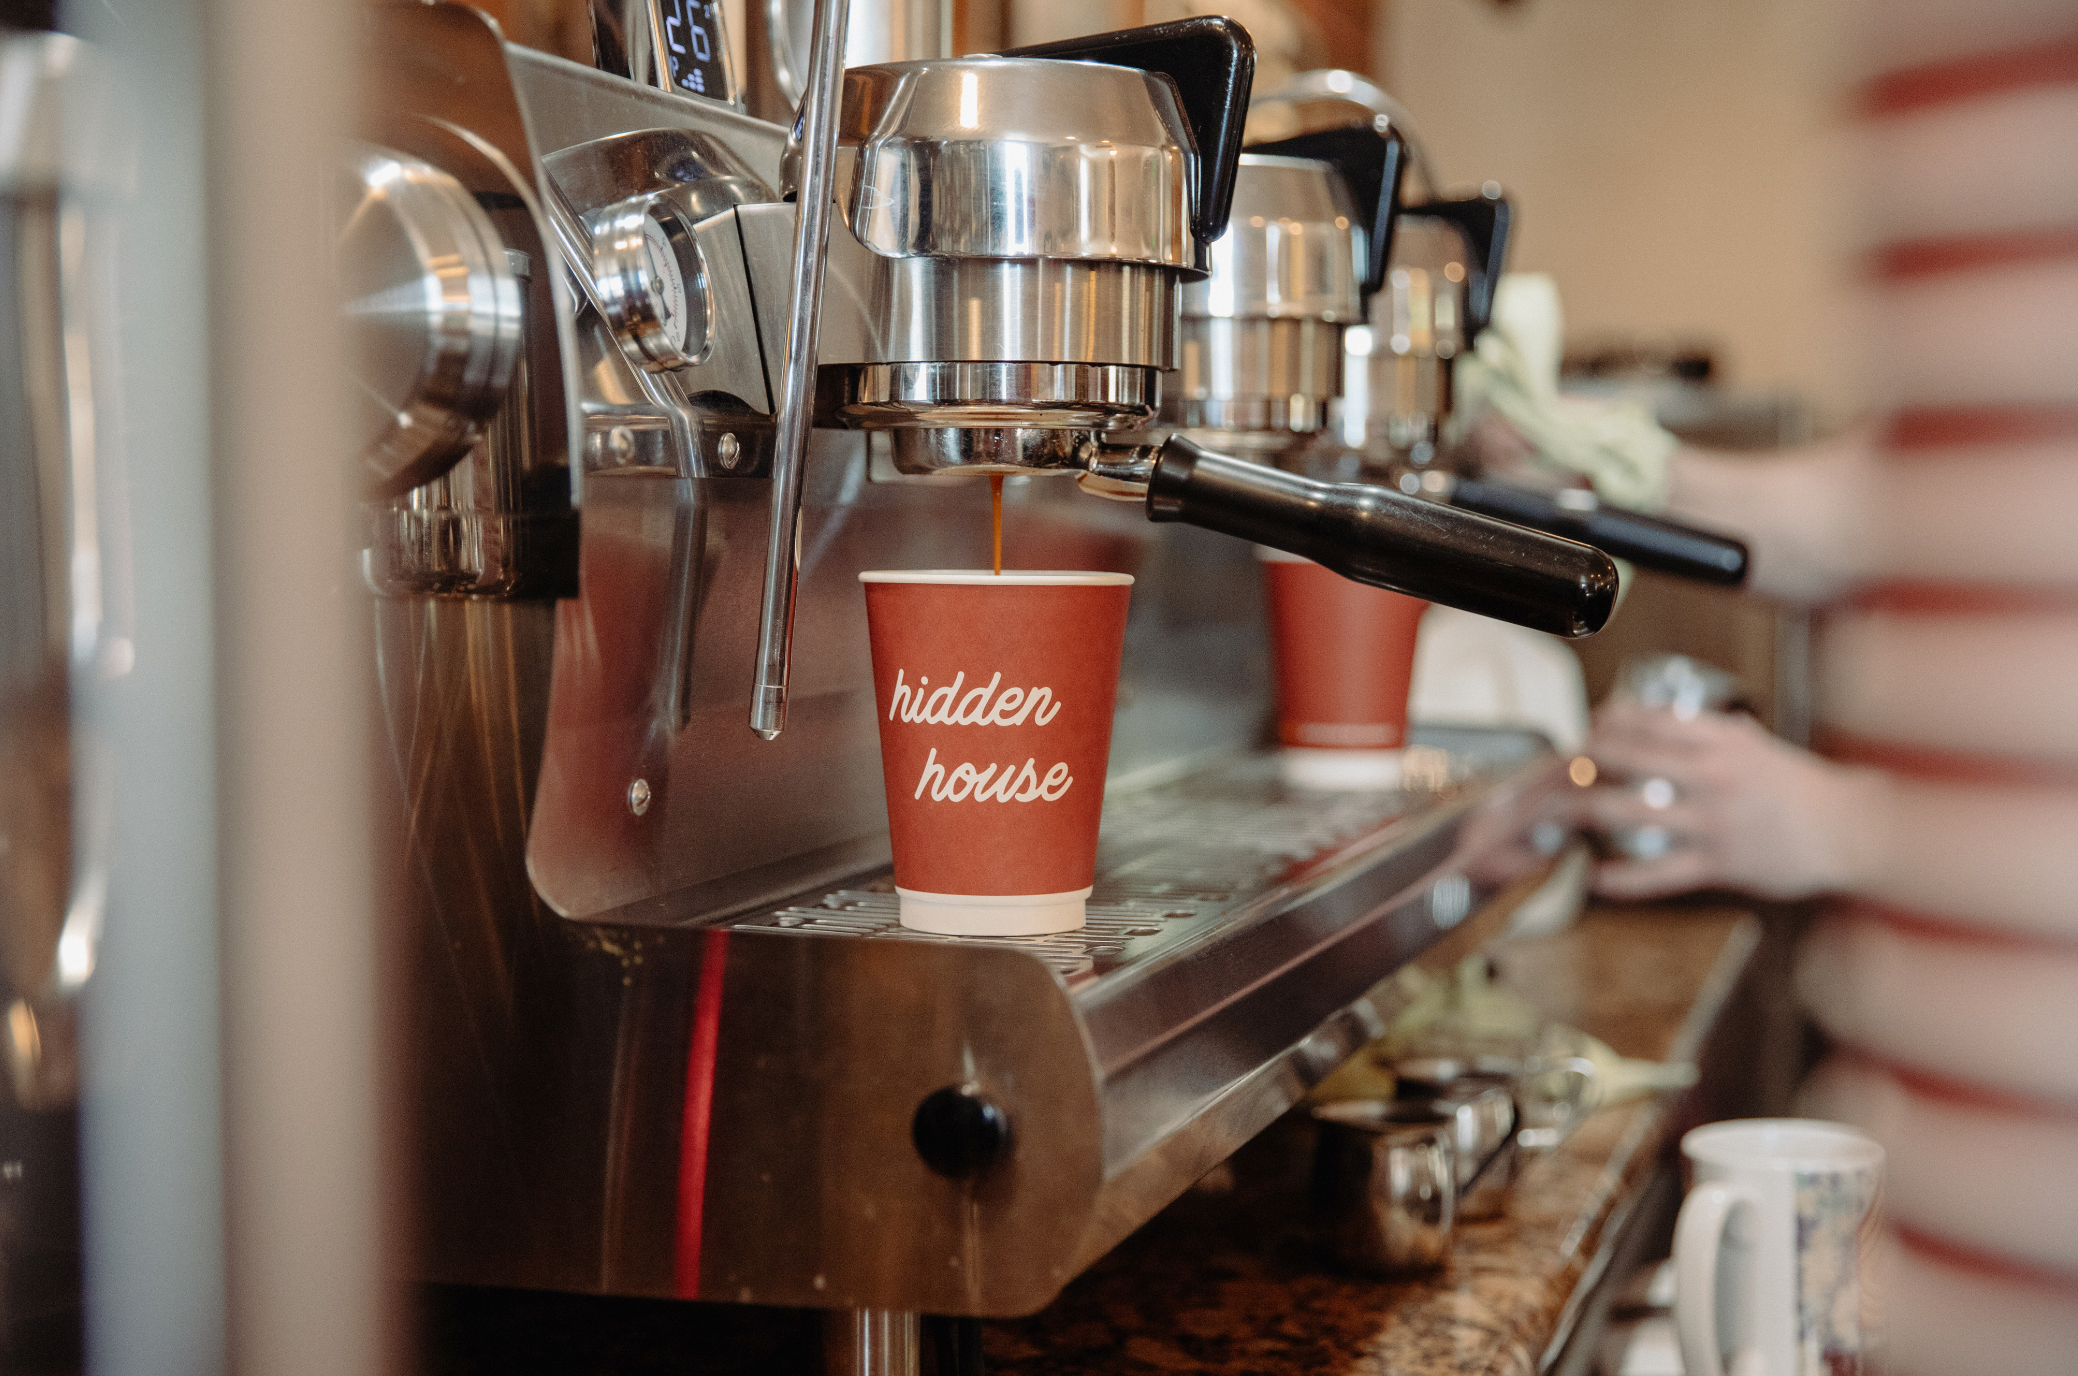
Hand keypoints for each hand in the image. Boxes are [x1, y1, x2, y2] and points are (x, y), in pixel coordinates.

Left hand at [1574, 700, 1891, 901]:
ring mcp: (1713, 820)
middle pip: (1626, 757)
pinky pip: (1658, 872)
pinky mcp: (1719, 863)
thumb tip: (1670, 716)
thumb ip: (1713, 731)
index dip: (1609, 721)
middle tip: (1559, 767)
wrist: (1851, 831)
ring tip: (1558, 814)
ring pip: (1630, 812)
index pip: (1649, 719)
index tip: (1589, 726)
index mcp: (1722, 741)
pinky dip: (1621, 878)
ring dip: (1585, 811)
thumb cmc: (1800, 788)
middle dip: (1583, 760)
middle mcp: (1713, 775)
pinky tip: (1594, 876)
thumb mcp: (1758, 746)